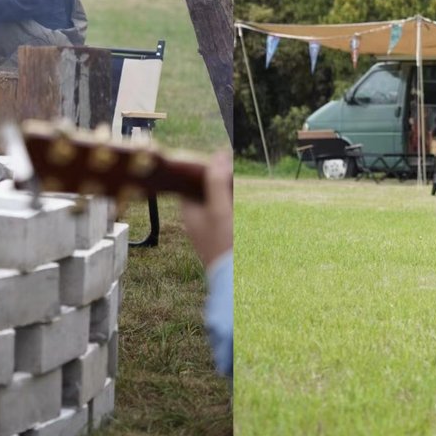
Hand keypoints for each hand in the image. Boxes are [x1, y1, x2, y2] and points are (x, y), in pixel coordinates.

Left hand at [181, 150, 232, 268]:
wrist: (234, 279)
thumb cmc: (223, 244)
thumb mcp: (219, 209)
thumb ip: (217, 182)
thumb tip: (217, 156)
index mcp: (189, 211)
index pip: (189, 182)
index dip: (202, 169)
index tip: (218, 159)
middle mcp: (196, 219)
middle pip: (204, 190)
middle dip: (219, 178)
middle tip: (234, 167)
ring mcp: (209, 228)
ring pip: (216, 202)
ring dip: (228, 191)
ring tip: (242, 182)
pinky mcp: (221, 236)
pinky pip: (225, 214)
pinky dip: (233, 205)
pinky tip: (246, 203)